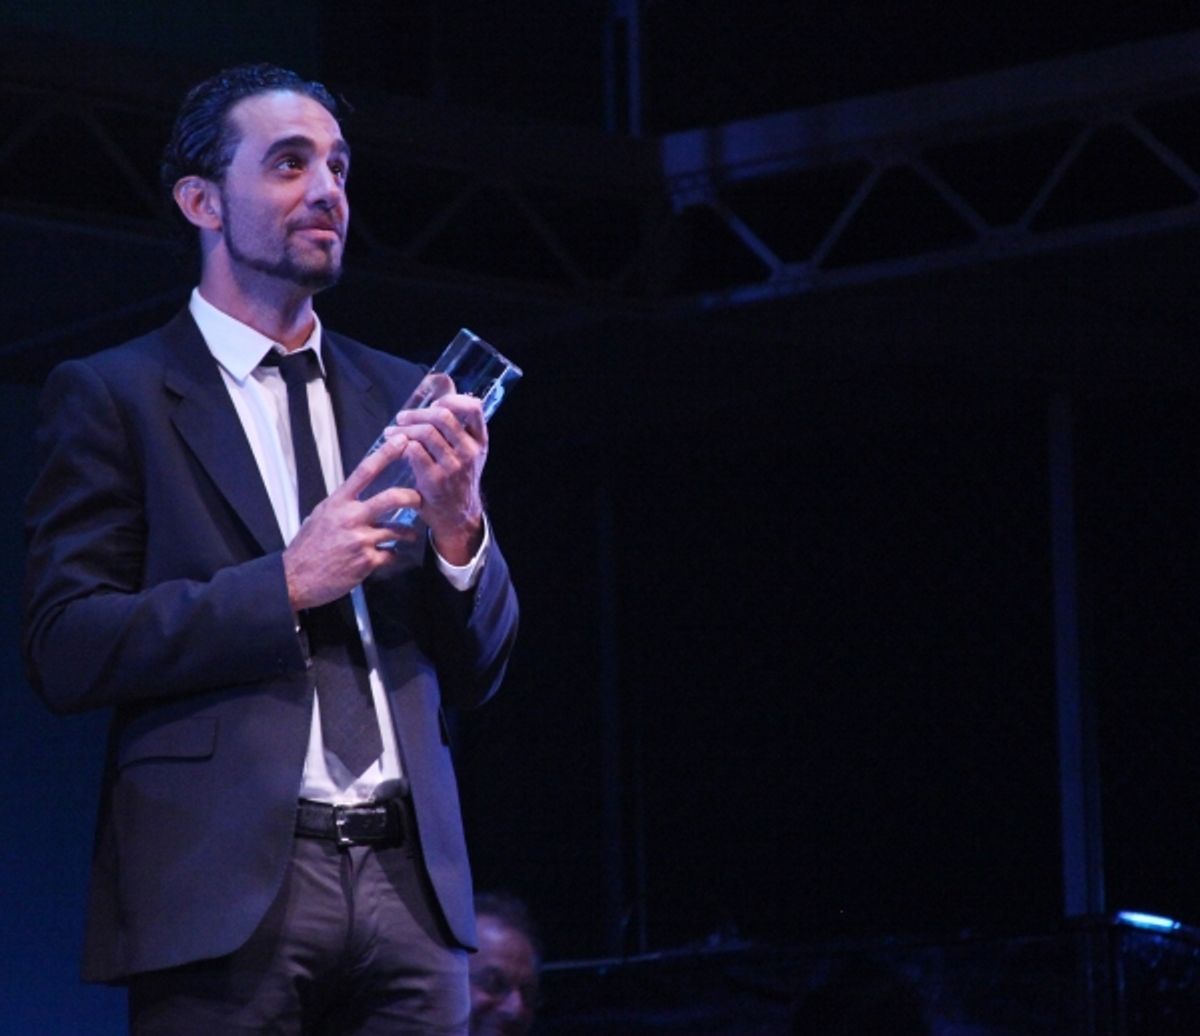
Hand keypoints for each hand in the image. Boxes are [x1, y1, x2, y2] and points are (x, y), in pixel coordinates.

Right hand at [283, 428, 419, 610]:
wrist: (296, 578)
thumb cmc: (308, 546)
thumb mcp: (320, 515)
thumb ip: (342, 503)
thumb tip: (358, 492)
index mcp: (338, 503)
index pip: (365, 471)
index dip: (386, 454)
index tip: (402, 441)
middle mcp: (351, 518)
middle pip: (390, 498)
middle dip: (411, 497)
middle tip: (419, 498)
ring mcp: (360, 540)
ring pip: (397, 530)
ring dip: (407, 534)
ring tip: (409, 535)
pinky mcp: (367, 562)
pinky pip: (391, 555)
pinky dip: (392, 555)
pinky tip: (388, 556)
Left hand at [389, 393, 487, 564]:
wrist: (457, 515)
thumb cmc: (457, 477)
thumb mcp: (464, 449)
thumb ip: (454, 418)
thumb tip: (443, 380)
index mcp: (479, 441)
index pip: (473, 408)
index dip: (451, 399)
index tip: (434, 404)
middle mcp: (469, 452)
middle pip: (442, 416)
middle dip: (417, 413)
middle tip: (402, 417)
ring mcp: (453, 466)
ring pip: (425, 433)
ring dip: (404, 428)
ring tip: (392, 431)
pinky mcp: (434, 480)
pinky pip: (413, 451)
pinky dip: (401, 445)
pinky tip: (395, 447)